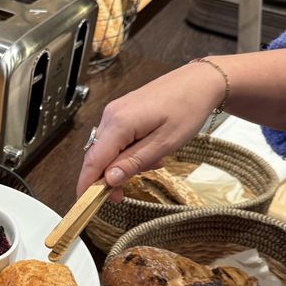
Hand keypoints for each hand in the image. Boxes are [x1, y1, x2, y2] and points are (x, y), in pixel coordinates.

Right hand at [77, 62, 224, 197]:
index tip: (85, 203)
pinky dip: (126, 152)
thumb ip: (133, 163)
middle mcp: (111, 115)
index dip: (86, 184)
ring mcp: (115, 111)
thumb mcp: (163, 144)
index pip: (93, 160)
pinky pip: (115, 138)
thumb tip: (108, 179)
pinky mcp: (121, 111)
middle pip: (97, 156)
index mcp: (119, 123)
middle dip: (108, 178)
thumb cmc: (187, 109)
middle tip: (122, 195)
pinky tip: (148, 151)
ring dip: (121, 164)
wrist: (200, 81)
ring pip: (107, 149)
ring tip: (152, 163)